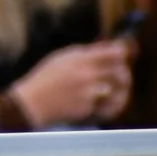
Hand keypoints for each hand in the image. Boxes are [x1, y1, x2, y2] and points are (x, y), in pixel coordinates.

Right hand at [10, 40, 134, 127]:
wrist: (32, 102)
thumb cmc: (46, 79)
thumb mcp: (61, 59)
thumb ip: (83, 54)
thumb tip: (105, 48)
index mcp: (79, 58)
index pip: (113, 52)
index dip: (121, 54)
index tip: (123, 55)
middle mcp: (86, 73)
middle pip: (119, 71)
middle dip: (123, 74)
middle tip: (123, 76)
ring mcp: (88, 91)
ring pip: (115, 89)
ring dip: (117, 91)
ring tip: (112, 91)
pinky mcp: (87, 107)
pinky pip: (105, 105)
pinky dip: (105, 105)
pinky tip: (99, 104)